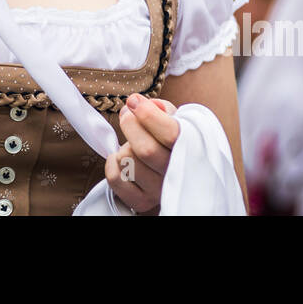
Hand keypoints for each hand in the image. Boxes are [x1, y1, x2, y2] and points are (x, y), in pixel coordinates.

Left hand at [105, 93, 179, 212]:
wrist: (173, 170)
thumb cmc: (169, 139)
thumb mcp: (173, 118)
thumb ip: (161, 108)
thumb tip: (143, 104)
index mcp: (190, 148)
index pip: (171, 134)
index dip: (147, 114)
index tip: (134, 102)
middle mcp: (176, 173)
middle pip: (146, 149)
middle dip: (130, 125)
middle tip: (128, 116)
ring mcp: (159, 190)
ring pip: (128, 161)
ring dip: (123, 147)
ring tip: (132, 146)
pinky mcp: (142, 201)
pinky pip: (116, 178)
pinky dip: (112, 164)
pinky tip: (122, 161)